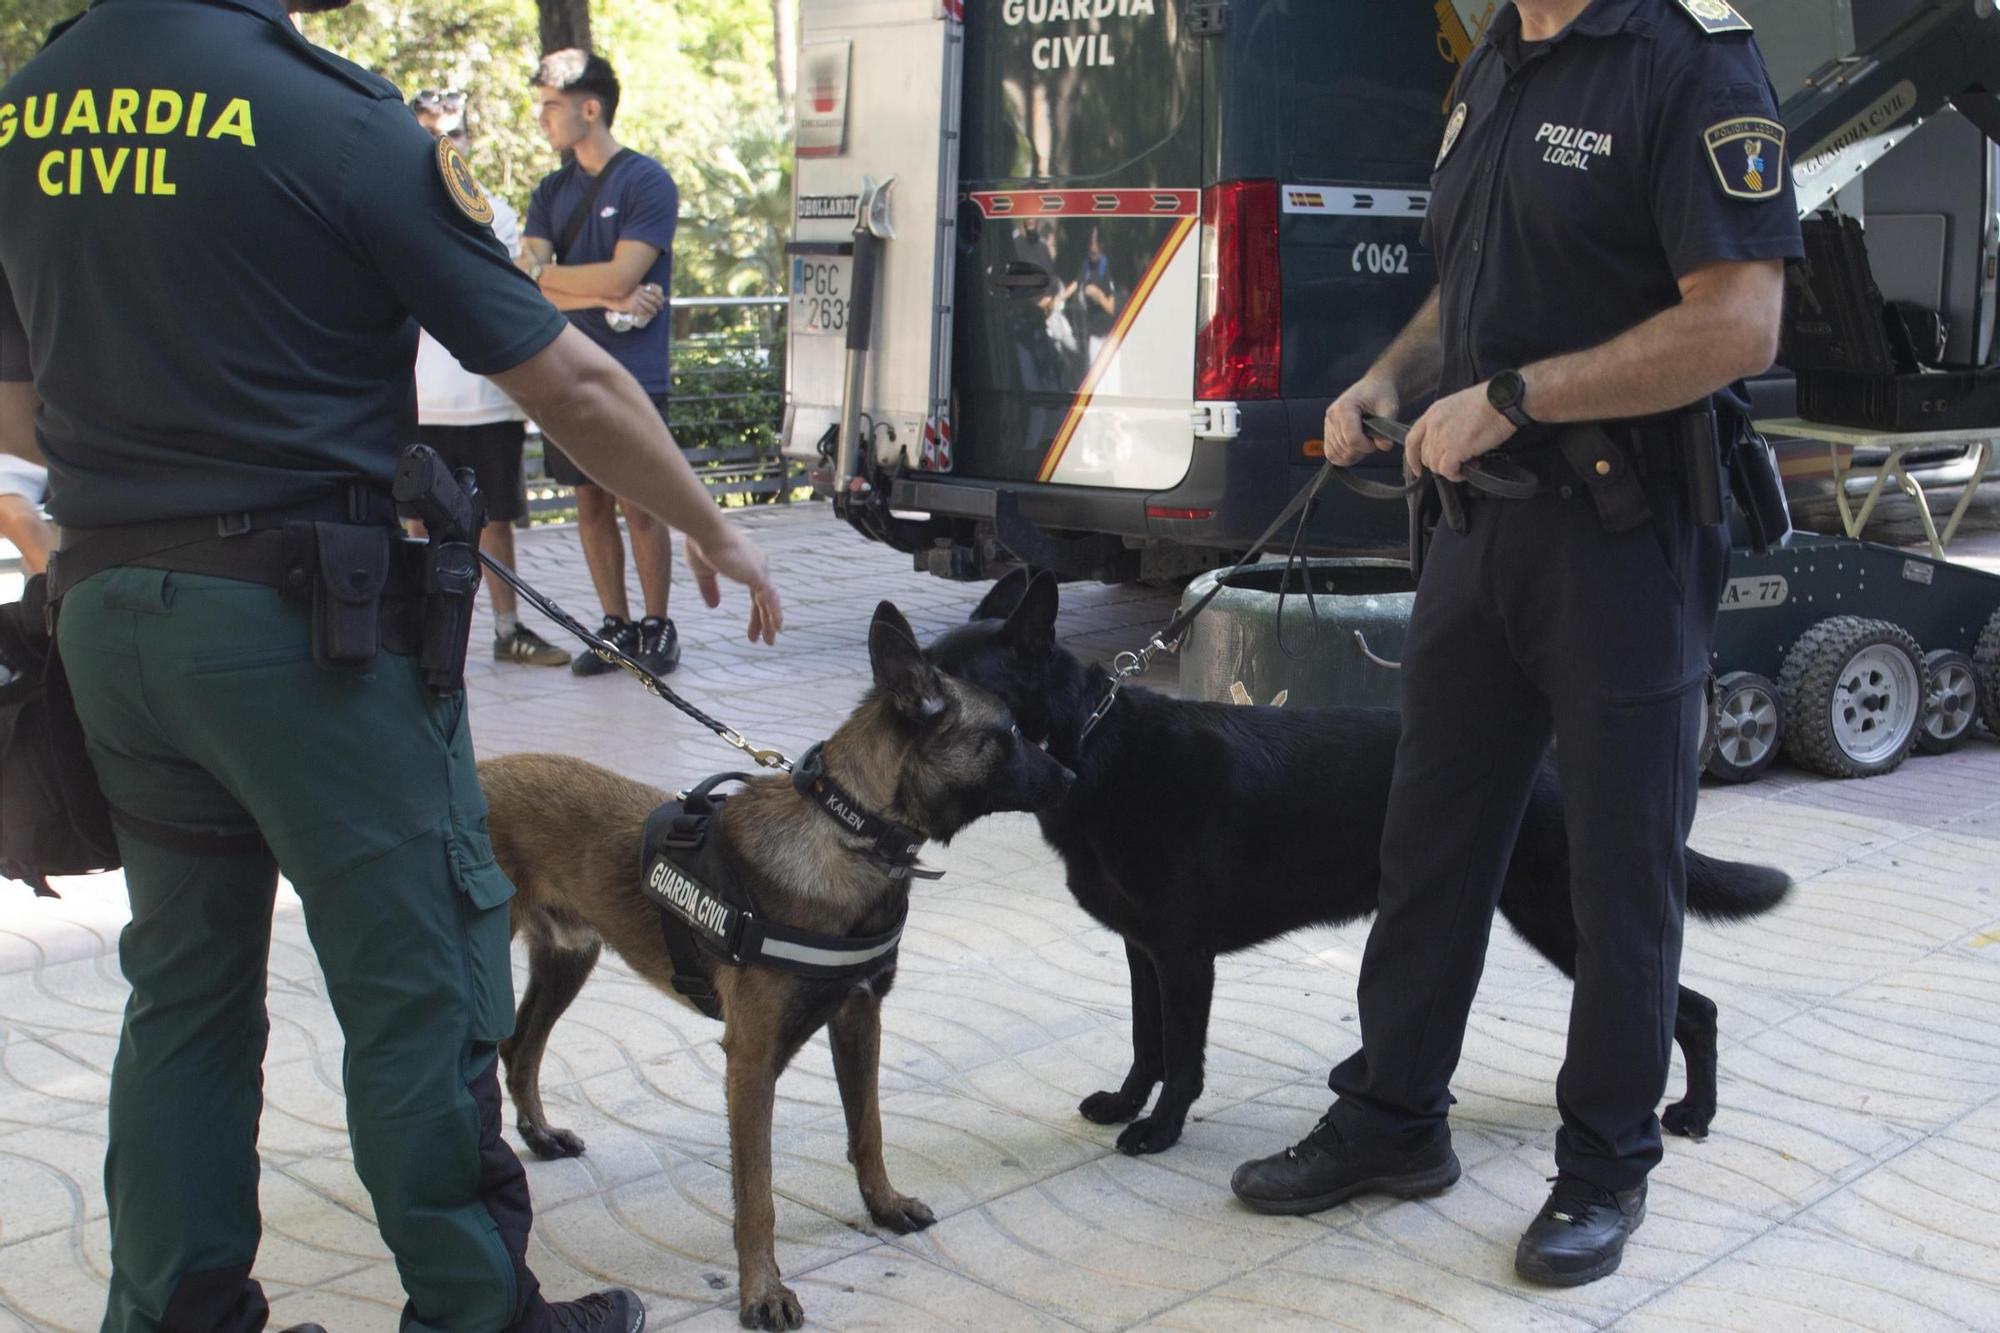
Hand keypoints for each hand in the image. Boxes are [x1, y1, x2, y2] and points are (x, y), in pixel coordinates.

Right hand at [608, 284, 665, 319]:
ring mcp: (636, 300)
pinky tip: (649, 316)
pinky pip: (643, 311)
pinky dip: (647, 314)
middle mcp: (639, 293)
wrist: (610, 297)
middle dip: (659, 305)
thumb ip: (637, 290)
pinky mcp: (632, 307)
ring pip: (649, 306)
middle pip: (654, 299)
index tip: (663, 300)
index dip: (661, 297)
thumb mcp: (630, 288)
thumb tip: (646, 293)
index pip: (654, 291)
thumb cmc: (620, 293)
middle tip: (660, 308)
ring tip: (655, 313)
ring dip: (654, 311)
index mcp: (640, 287)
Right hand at [685, 528, 782, 644]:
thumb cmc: (701, 546)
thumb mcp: (704, 574)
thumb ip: (710, 590)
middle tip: (766, 639)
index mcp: (747, 565)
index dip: (755, 613)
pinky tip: (777, 627)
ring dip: (770, 622)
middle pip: (764, 600)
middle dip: (764, 620)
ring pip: (769, 602)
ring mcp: (759, 570)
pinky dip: (773, 613)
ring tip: (770, 640)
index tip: (751, 630)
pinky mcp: (757, 575)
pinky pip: (769, 598)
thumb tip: (714, 606)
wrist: (704, 532)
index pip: (756, 594)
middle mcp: (757, 566)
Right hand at [1322, 377, 1399, 466]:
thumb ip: (1387, 428)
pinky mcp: (1328, 431)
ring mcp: (1328, 424)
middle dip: (1362, 450)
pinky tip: (1356, 450)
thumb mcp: (1389, 408)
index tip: (1378, 441)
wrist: (1374, 387)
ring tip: (1366, 442)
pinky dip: (1343, 457)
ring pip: (1336, 453)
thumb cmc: (1381, 395)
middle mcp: (1332, 416)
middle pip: (1344, 448)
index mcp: (1344, 407)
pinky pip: (1331, 453)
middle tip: (1374, 440)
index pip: (1352, 439)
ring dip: (1354, 454)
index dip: (1368, 446)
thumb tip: (1385, 446)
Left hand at [1404, 381, 1516, 480]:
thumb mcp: (1457, 406)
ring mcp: (1442, 437)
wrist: (1503, 400)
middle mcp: (1434, 425)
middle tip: (1459, 461)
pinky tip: (1466, 471)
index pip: (1412, 439)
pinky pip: (1447, 470)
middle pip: (1425, 456)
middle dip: (1440, 463)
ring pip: (1435, 465)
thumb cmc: (1489, 402)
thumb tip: (1448, 442)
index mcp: (1433, 413)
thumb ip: (1446, 423)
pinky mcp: (1455, 449)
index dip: (1412, 457)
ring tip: (1467, 463)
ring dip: (1450, 469)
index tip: (1417, 468)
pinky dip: (1455, 475)